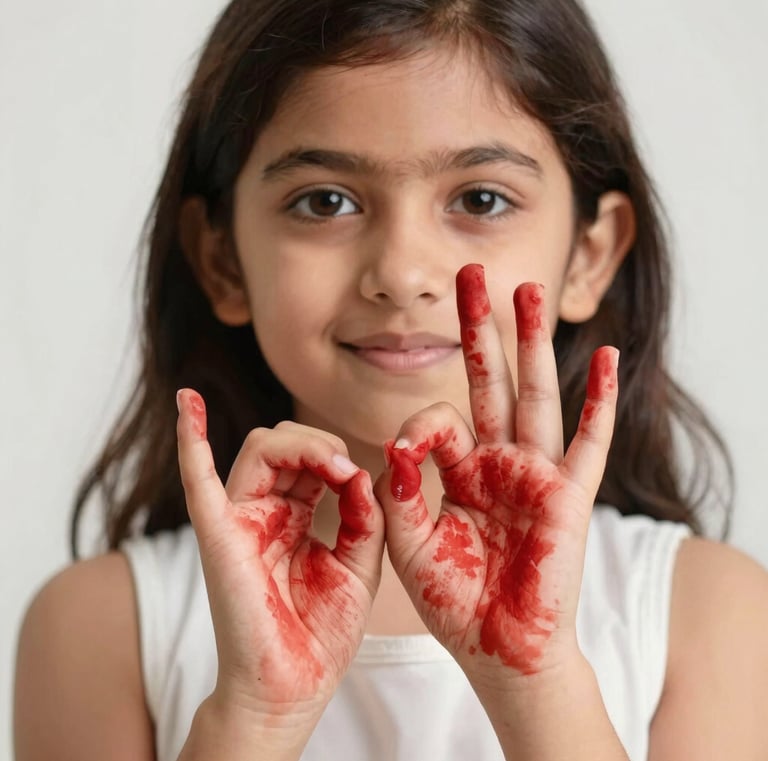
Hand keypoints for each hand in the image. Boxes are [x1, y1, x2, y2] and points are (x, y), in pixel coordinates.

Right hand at [176, 397, 383, 722]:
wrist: (294, 687)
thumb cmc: (322, 631)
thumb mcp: (359, 564)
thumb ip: (362, 515)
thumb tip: (360, 472)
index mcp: (292, 515)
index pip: (309, 457)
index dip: (337, 455)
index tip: (362, 479)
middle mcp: (261, 510)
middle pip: (283, 443)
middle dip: (321, 443)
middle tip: (346, 471)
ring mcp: (237, 519)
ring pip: (259, 447)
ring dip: (300, 443)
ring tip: (331, 465)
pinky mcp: (218, 534)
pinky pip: (198, 480)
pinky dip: (192, 439)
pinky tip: (187, 401)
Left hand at [375, 263, 617, 680]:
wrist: (497, 649)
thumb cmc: (452, 598)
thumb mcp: (407, 537)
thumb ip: (401, 485)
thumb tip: (401, 435)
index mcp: (459, 467)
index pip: (439, 416)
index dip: (421, 422)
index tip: (409, 448)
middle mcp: (499, 459)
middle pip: (490, 378)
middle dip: (480, 327)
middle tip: (470, 273)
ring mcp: (536, 473)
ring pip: (535, 394)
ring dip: (534, 342)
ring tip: (530, 290)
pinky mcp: (569, 497)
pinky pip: (589, 443)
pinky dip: (599, 401)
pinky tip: (604, 358)